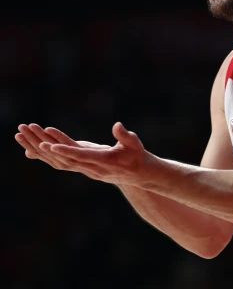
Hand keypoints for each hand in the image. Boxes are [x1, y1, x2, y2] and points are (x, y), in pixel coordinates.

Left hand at [15, 122, 149, 185]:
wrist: (138, 174)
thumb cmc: (137, 156)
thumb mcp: (134, 143)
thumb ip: (124, 135)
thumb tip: (117, 126)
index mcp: (103, 161)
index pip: (81, 156)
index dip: (65, 150)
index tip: (50, 145)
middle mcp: (91, 168)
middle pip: (66, 159)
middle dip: (46, 148)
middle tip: (30, 136)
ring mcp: (87, 170)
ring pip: (61, 162)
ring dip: (43, 151)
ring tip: (26, 139)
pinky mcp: (84, 169)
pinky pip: (63, 163)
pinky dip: (49, 156)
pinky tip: (36, 149)